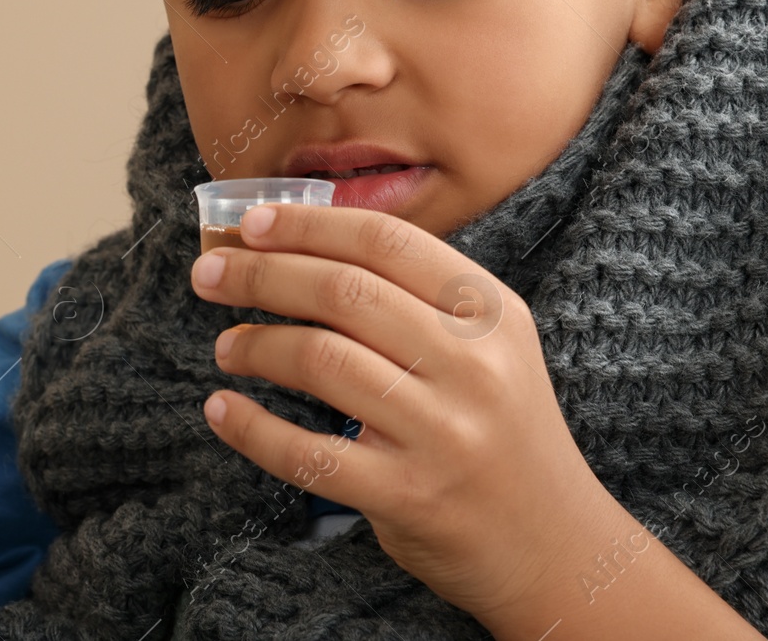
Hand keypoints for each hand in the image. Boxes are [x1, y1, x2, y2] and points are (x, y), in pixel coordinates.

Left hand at [189, 201, 611, 624]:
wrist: (557, 545)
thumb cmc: (502, 431)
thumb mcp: (492, 346)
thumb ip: (419, 297)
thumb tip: (304, 246)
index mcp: (490, 312)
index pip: (387, 242)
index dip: (309, 224)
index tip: (253, 222)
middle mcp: (472, 365)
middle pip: (343, 292)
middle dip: (261, 274)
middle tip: (210, 273)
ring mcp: (441, 433)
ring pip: (320, 361)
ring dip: (254, 345)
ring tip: (226, 346)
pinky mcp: (407, 495)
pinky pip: (308, 452)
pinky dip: (251, 428)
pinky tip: (222, 410)